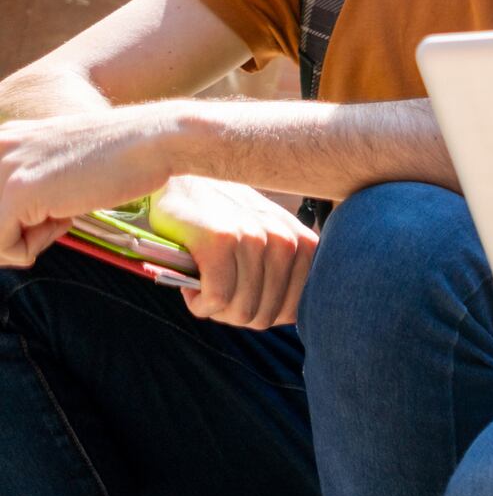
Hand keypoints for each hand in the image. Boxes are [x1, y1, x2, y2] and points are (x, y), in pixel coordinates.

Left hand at [0, 105, 199, 265]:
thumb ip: (26, 179)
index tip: (43, 216)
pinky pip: (2, 246)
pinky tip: (65, 221)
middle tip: (51, 222)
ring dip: (22, 241)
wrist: (154, 140)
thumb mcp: (58, 161)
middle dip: (12, 234)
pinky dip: (31, 249)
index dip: (12, 222)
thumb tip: (12, 222)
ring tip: (60, 218)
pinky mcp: (18, 192)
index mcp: (2, 140)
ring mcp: (4, 169)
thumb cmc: (120, 157)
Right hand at [149, 175, 316, 329]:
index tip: (241, 300)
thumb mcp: (267, 239)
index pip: (293, 311)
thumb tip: (288, 317)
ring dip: (215, 310)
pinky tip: (191, 288)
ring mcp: (255, 238)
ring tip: (203, 287)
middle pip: (264, 316)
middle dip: (234, 316)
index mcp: (302, 243)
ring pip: (241, 311)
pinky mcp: (221, 240)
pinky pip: (217, 299)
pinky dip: (199, 303)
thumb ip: (283, 272)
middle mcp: (285, 240)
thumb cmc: (224, 219)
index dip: (261, 315)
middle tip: (214, 295)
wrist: (185, 178)